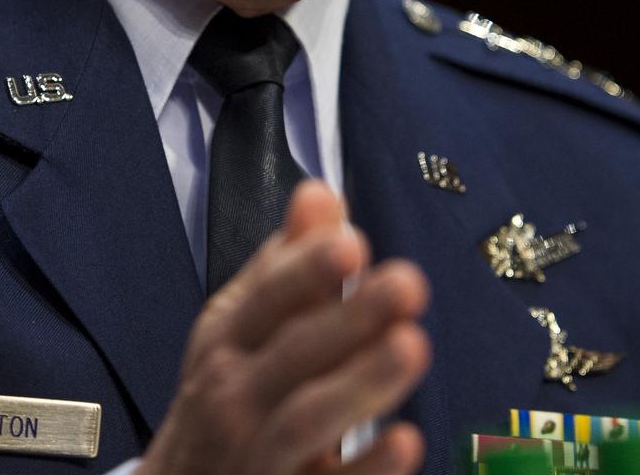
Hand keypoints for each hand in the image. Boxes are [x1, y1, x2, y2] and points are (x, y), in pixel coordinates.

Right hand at [138, 180, 430, 474]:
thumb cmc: (226, 395)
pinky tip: (407, 441)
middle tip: (408, 284)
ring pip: (306, 418)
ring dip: (361, 383)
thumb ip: (287, 263)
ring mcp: (256, 453)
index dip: (306, 269)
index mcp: (226, 338)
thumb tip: (321, 191)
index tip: (353, 241)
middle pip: (292, 351)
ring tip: (413, 345)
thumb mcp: (242, 325)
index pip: (265, 296)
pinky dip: (365, 469)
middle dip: (349, 316)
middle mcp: (234, 392)